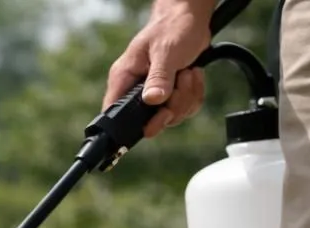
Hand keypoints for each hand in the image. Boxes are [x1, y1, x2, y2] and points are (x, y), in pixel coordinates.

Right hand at [102, 0, 215, 138]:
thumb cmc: (172, 28)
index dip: (132, 126)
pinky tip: (192, 75)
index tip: (157, 119)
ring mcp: (155, 94)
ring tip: (187, 72)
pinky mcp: (171, 94)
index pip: (115, 112)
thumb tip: (153, 100)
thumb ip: (158, 77)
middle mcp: (137, 90)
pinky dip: (194, 94)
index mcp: (125, 78)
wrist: (190, 19)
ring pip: (172, 117)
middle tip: (179, 83)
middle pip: (152, 121)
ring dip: (187, 96)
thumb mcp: (165, 52)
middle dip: (174, 106)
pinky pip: (184, 109)